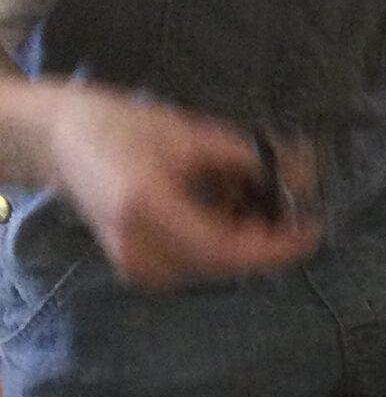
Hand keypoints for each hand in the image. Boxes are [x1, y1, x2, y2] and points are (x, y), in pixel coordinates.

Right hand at [41, 84, 319, 289]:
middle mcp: (141, 250)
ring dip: (248, 234)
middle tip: (294, 200)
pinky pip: (199, 261)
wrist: (60, 144)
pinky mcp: (143, 270)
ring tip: (257, 194)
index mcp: (147, 211)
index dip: (276, 247)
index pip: (226, 250)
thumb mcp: (188, 134)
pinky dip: (224, 237)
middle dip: (268, 234)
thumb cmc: (120, 127)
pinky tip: (229, 205)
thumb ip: (247, 159)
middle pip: (227, 260)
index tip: (314, 231)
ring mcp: (139, 267)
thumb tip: (305, 174)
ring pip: (217, 263)